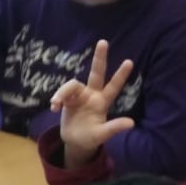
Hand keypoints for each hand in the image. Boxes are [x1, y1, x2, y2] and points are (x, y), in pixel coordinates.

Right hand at [49, 40, 136, 167]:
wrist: (74, 142)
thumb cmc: (91, 138)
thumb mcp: (102, 134)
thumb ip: (114, 128)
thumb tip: (131, 123)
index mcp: (102, 102)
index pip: (113, 86)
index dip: (120, 75)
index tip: (130, 62)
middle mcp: (91, 95)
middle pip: (96, 73)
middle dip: (99, 58)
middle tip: (103, 42)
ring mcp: (78, 96)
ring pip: (71, 85)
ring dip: (63, 92)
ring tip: (56, 103)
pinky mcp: (67, 99)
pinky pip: (61, 94)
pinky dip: (57, 99)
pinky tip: (54, 108)